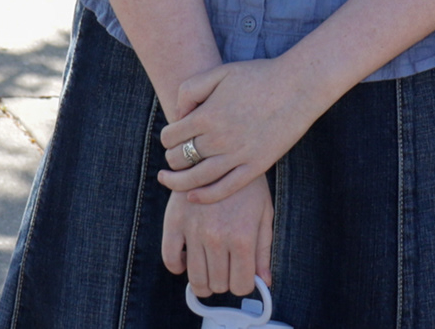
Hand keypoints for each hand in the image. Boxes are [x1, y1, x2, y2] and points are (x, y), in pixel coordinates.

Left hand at [157, 55, 330, 203]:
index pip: (170, 136)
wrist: (299, 85)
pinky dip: (203, 196)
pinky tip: (192, 196)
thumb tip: (178, 115)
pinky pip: (223, 189)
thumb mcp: (221, 71)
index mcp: (207, 115)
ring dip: (176, 182)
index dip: (167, 137)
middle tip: (175, 153)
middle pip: (179, 159)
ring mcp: (237, 155)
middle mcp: (218, 138)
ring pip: (194, 179)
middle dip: (171, 157)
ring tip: (169, 179)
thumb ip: (191, 88)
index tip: (173, 136)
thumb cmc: (259, 75)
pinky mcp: (255, 167)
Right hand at [162, 172, 272, 297]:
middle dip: (224, 281)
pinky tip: (188, 256)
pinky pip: (170, 259)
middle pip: (217, 284)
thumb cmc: (248, 183)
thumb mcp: (264, 211)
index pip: (240, 284)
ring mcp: (194, 231)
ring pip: (195, 279)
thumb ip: (264, 248)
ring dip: (203, 279)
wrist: (222, 148)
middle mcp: (217, 237)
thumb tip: (264, 281)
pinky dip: (178, 265)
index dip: (242, 283)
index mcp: (243, 236)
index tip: (241, 275)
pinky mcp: (174, 221)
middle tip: (226, 267)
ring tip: (209, 265)